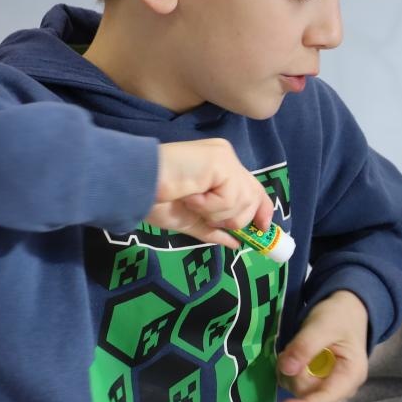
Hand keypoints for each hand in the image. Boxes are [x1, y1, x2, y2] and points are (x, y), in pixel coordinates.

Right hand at [148, 139, 273, 247]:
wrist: (138, 187)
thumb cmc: (157, 200)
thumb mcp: (191, 220)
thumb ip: (214, 229)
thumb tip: (235, 243)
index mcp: (219, 168)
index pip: (253, 187)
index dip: (262, 209)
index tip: (263, 230)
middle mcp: (226, 158)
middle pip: (254, 196)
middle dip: (237, 218)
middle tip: (206, 215)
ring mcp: (225, 157)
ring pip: (243, 201)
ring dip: (215, 212)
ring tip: (191, 201)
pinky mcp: (221, 160)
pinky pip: (231, 197)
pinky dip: (210, 206)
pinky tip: (191, 195)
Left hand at [276, 290, 369, 401]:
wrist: (345, 310)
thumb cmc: (339, 317)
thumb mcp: (322, 325)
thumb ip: (305, 347)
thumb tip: (286, 369)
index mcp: (351, 375)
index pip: (326, 398)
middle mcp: (342, 387)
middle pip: (309, 393)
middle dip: (294, 375)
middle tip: (290, 350)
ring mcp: (330, 386)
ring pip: (300, 390)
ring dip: (289, 372)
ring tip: (294, 349)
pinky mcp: (319, 382)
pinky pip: (298, 384)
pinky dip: (290, 371)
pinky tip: (295, 356)